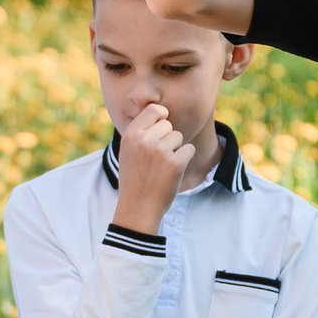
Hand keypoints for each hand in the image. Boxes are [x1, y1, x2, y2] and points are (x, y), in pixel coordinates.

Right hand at [111, 103, 194, 234]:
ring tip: (162, 167)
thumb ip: (140, 133)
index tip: (160, 129)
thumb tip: (161, 112)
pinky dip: (185, 159)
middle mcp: (144, 140)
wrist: (138, 208)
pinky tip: (172, 172)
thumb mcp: (127, 152)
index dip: (161, 117)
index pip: (154, 110)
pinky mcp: (176, 163)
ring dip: (175, 150)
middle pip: (168, 125)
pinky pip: (189, 149)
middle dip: (167, 138)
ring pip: (179, 137)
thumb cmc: (134, 179)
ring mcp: (160, 151)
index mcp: (131, 135)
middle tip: (157, 158)